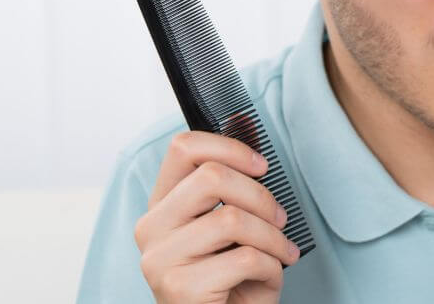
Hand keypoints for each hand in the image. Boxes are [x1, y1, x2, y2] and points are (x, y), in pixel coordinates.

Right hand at [133, 130, 299, 303]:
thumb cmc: (231, 279)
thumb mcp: (230, 230)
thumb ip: (231, 192)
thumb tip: (254, 146)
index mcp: (163, 206)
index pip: (183, 149)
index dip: (229, 147)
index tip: (262, 166)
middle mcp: (152, 228)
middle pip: (211, 176)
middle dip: (260, 196)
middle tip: (279, 219)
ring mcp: (160, 259)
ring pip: (232, 218)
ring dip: (273, 237)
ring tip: (281, 253)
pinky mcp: (179, 287)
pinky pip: (245, 258)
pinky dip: (272, 266)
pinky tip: (268, 277)